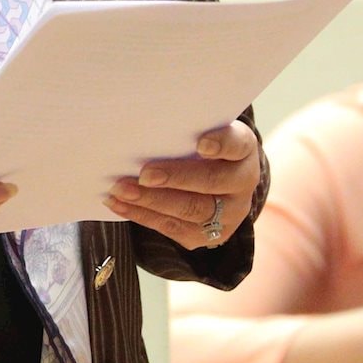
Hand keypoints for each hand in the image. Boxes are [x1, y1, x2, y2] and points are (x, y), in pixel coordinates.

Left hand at [106, 120, 260, 251]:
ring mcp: (227, 215)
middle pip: (211, 182)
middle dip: (175, 178)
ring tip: (120, 189)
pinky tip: (118, 203)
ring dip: (151, 200)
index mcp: (243, 151)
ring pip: (191, 210)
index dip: (222, 144)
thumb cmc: (201, 149)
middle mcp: (242, 184)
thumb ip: (186, 130)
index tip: (201, 144)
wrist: (219, 186)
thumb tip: (144, 126)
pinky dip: (141, 214)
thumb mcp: (204, 133)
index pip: (238, 144)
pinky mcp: (206, 235)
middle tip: (144, 174)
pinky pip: (172, 227)